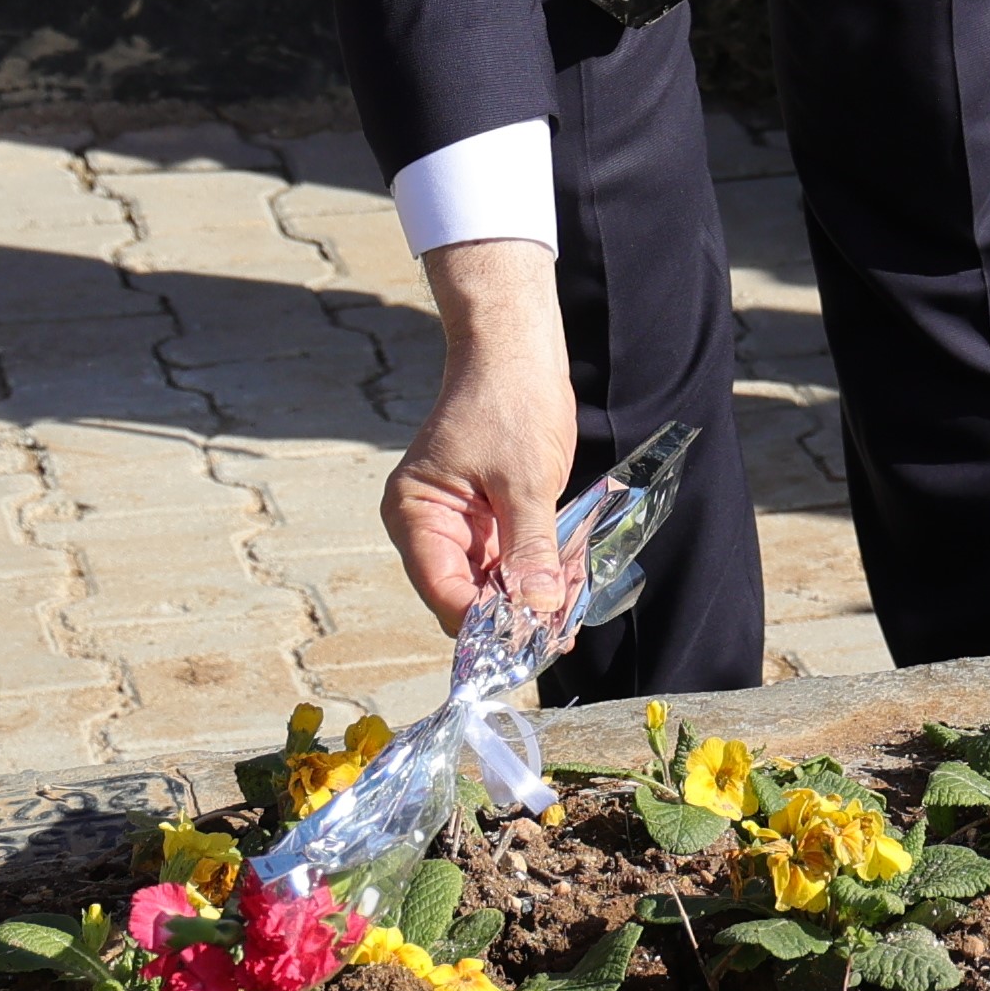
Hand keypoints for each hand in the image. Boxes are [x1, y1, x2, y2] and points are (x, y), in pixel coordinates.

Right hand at [383, 239, 583, 637]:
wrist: (517, 352)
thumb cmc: (508, 401)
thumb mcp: (525, 480)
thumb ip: (529, 547)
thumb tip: (538, 610)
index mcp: (415, 516)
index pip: (443, 592)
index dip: (485, 623)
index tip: (532, 638)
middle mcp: (428, 528)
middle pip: (465, 597)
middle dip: (513, 615)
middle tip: (564, 628)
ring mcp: (459, 527)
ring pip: (491, 586)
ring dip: (531, 598)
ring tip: (574, 607)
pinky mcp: (489, 520)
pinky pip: (509, 563)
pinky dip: (537, 574)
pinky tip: (570, 583)